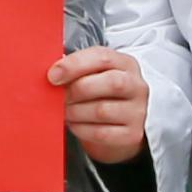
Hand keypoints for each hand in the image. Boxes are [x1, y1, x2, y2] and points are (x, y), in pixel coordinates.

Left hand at [56, 45, 152, 166]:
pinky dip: (81, 129)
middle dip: (77, 90)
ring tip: (67, 111)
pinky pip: (101, 133)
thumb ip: (76, 69)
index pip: (102, 57)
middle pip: (111, 83)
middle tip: (61, 97)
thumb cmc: (99, 95)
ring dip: (76, 112)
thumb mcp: (92, 75)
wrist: (116, 126)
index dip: (75, 64)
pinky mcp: (132, 135)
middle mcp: (137, 86)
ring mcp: (138, 112)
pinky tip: (75, 124)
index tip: (53, 75)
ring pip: (102, 110)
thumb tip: (54, 73)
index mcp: (125, 64)